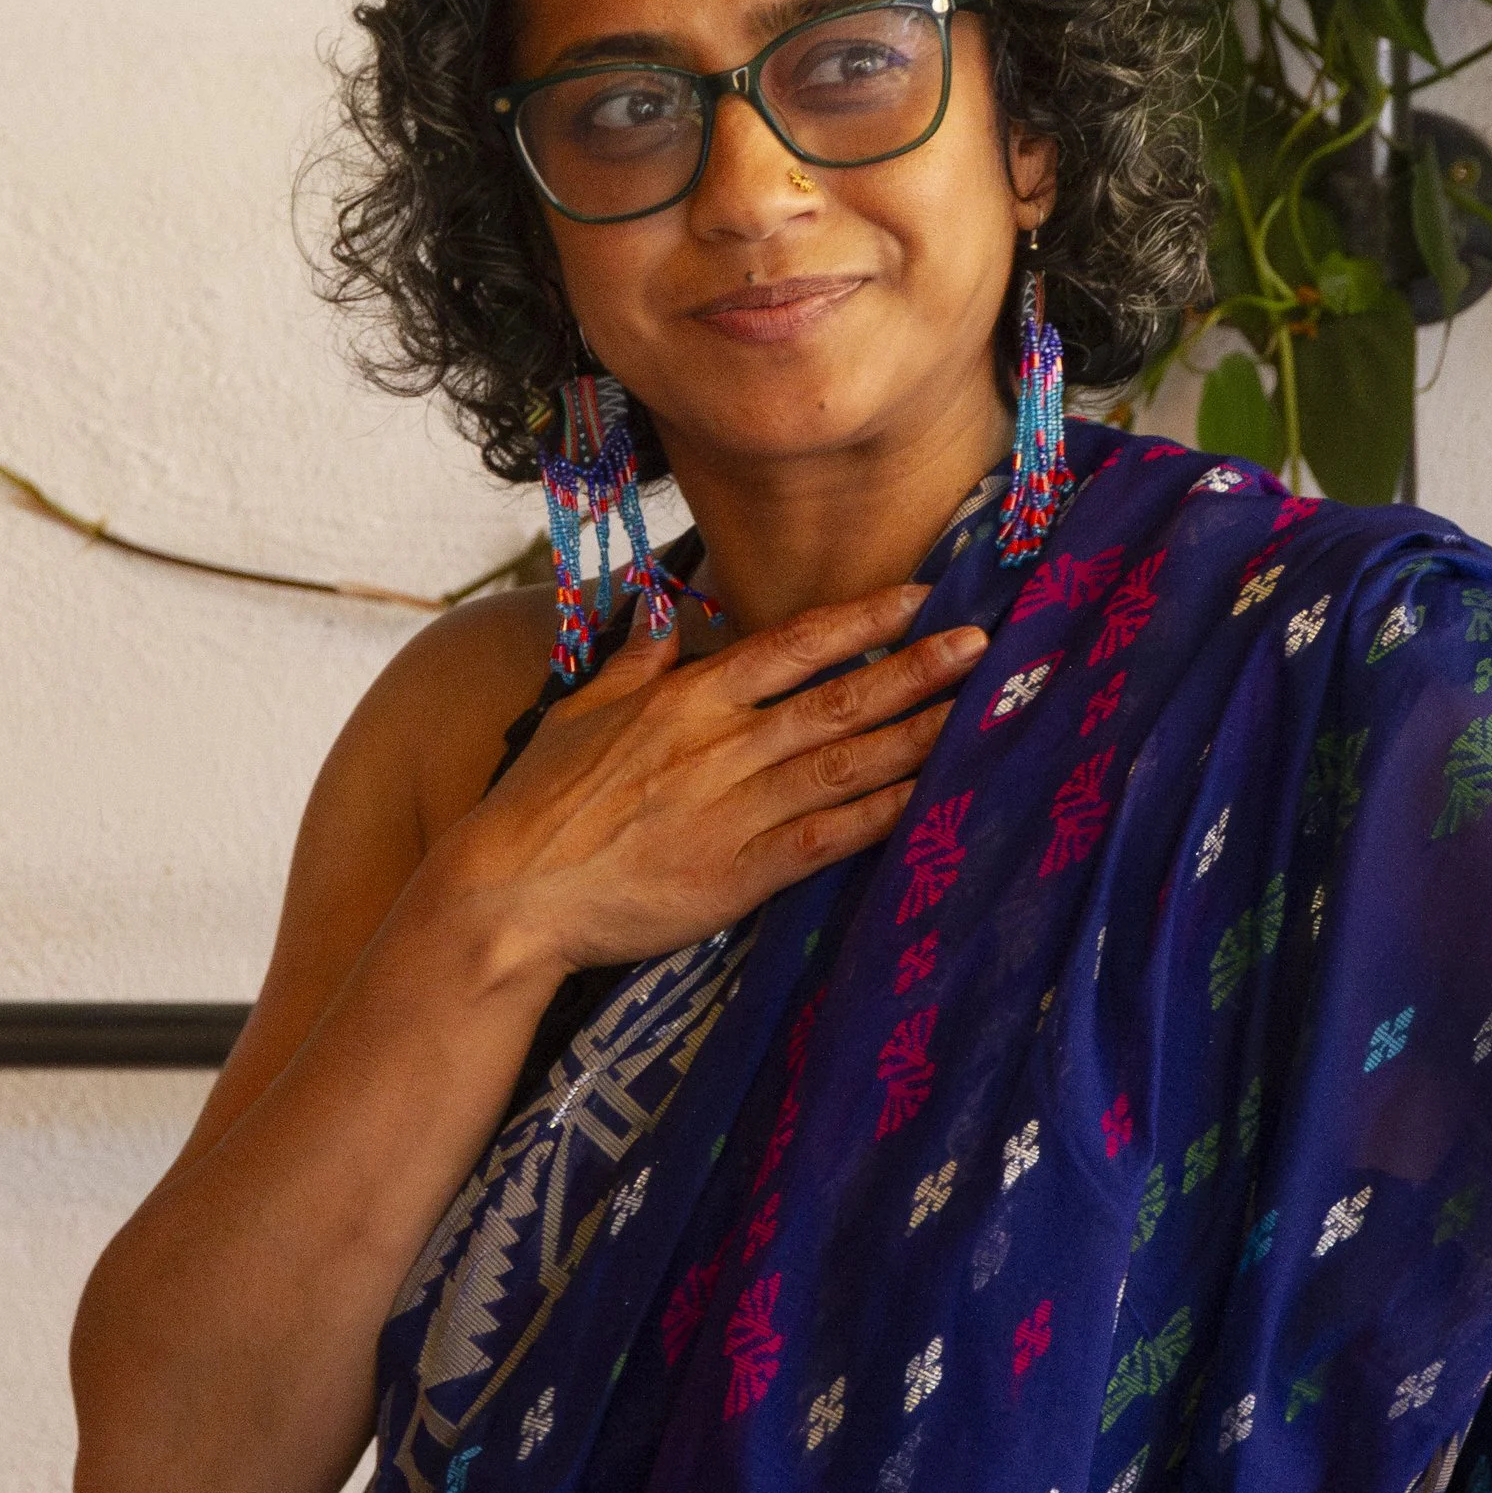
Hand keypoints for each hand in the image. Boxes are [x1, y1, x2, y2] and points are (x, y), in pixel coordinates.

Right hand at [427, 581, 986, 985]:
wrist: (509, 895)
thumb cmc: (536, 805)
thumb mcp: (580, 712)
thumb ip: (635, 660)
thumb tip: (662, 607)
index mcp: (686, 700)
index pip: (790, 644)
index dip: (860, 620)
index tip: (918, 597)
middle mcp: (720, 745)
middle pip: (837, 699)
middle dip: (915, 669)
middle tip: (982, 644)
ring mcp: (734, 810)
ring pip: (845, 763)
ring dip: (916, 734)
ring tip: (975, 710)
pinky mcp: (739, 874)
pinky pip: (827, 838)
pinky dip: (881, 817)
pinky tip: (929, 798)